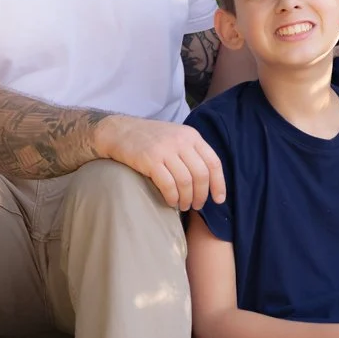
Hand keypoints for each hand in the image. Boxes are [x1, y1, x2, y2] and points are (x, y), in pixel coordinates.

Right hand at [95, 116, 225, 210]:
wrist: (119, 131)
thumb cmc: (150, 138)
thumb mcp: (176, 137)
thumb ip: (192, 152)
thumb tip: (208, 180)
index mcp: (191, 136)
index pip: (213, 162)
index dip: (219, 184)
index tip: (219, 199)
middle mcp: (181, 141)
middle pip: (201, 175)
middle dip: (201, 195)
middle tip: (197, 205)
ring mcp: (165, 150)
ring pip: (186, 182)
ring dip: (186, 199)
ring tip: (183, 205)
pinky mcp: (150, 160)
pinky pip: (168, 185)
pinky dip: (172, 197)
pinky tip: (171, 201)